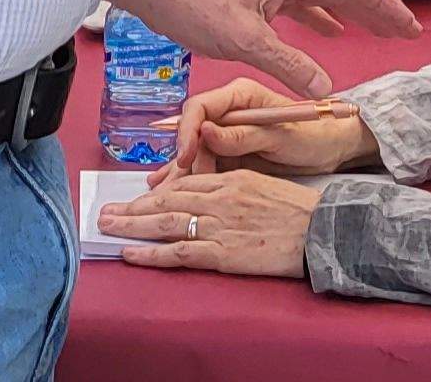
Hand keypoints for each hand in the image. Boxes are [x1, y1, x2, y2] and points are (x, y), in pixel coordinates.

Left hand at [99, 170, 324, 277]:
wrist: (324, 230)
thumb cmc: (298, 210)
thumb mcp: (263, 183)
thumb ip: (232, 184)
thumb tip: (207, 191)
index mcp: (230, 178)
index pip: (183, 182)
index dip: (155, 191)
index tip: (136, 198)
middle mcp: (220, 198)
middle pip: (166, 200)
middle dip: (133, 206)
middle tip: (106, 211)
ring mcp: (220, 225)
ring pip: (165, 223)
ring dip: (131, 225)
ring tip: (107, 227)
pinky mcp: (224, 252)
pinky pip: (179, 252)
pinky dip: (151, 252)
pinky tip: (131, 252)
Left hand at [105, 0, 418, 97]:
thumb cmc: (193, 1)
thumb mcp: (245, 40)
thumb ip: (288, 64)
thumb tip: (324, 89)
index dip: (385, 6)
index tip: (408, 27)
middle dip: (377, 9)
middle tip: (406, 33)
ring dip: (353, 13)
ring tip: (378, 33)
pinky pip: (301, 3)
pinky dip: (321, 18)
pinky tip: (330, 35)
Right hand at [164, 76, 375, 177]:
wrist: (332, 149)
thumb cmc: (313, 135)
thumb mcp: (279, 136)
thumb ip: (242, 135)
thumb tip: (205, 132)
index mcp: (240, 95)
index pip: (200, 107)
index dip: (187, 132)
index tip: (185, 157)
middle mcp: (229, 112)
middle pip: (193, 133)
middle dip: (184, 160)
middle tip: (182, 186)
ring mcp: (227, 133)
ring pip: (195, 152)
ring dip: (183, 172)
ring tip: (164, 193)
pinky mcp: (230, 153)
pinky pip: (206, 164)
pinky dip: (193, 178)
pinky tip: (174, 189)